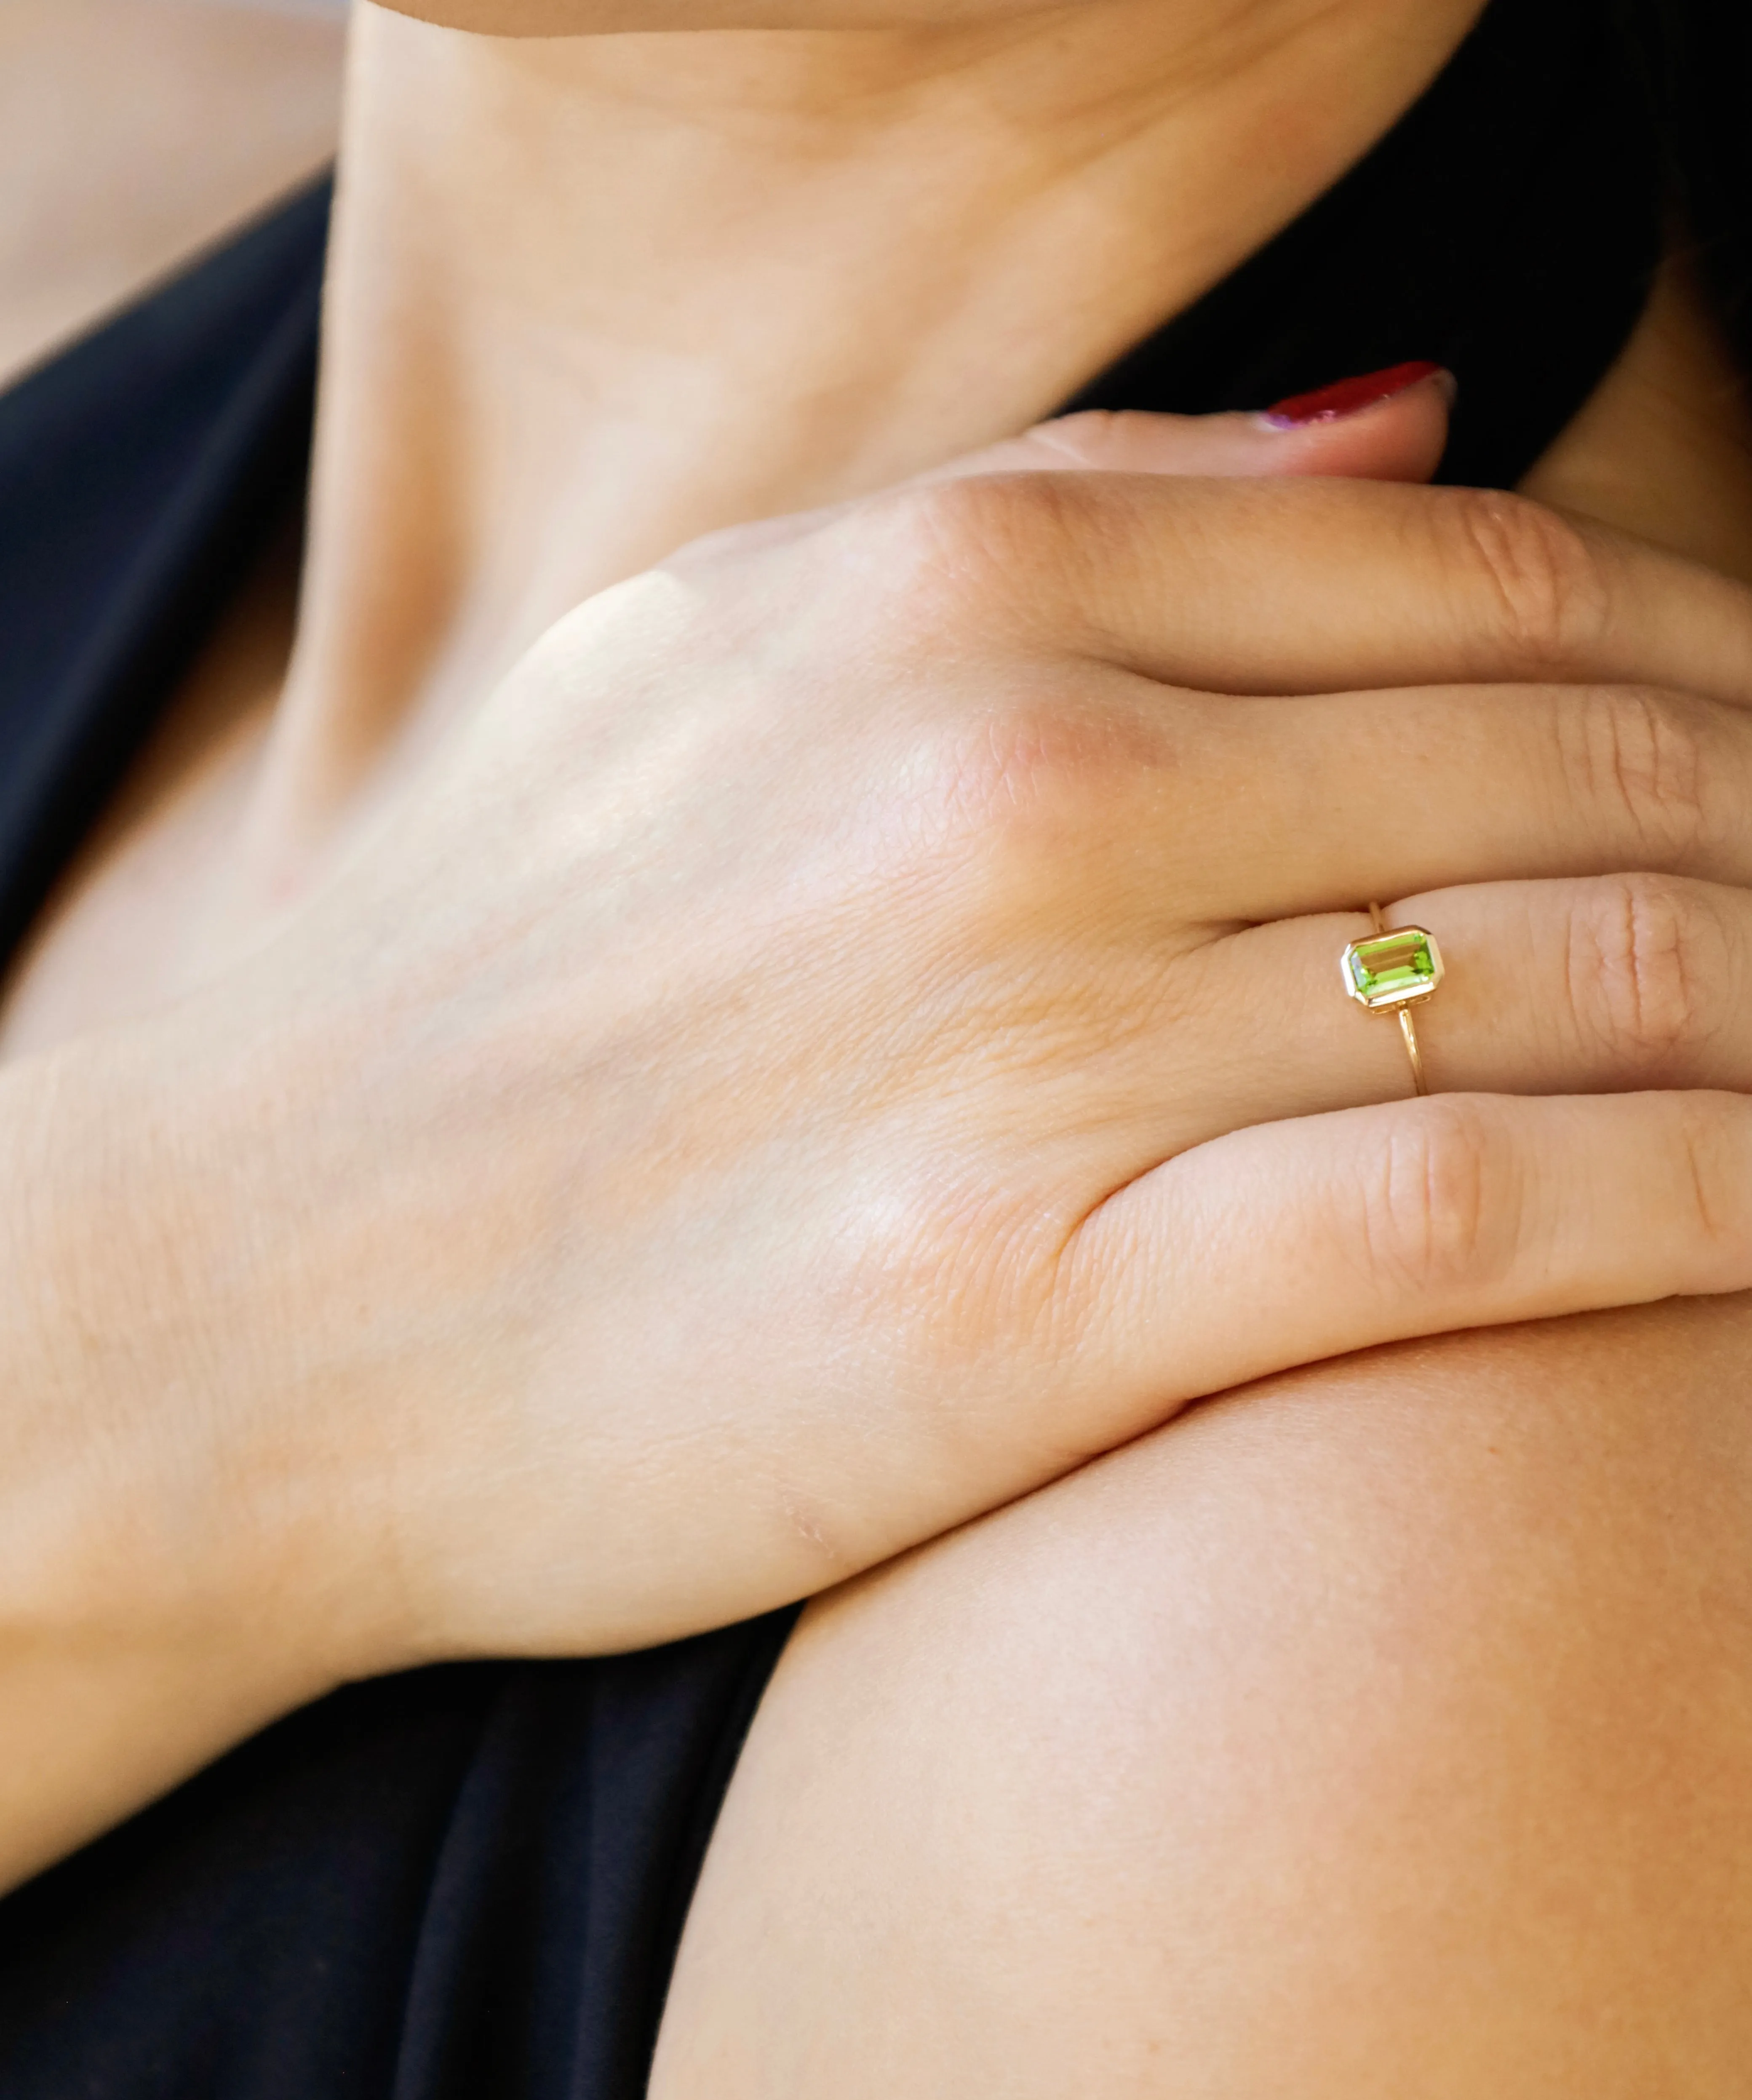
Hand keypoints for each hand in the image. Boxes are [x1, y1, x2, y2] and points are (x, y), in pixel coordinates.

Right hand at [11, 379, 1751, 1871]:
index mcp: (970, 605)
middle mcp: (1030, 794)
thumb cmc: (494, 977)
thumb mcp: (725, 649)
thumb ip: (1080, 512)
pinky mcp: (1032, 1309)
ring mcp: (1039, 1054)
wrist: (250, 1288)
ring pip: (1579, 990)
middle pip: (1582, 782)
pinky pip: (1472, 1221)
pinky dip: (1690, 1209)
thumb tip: (1415, 421)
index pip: (1499, 594)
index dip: (1716, 675)